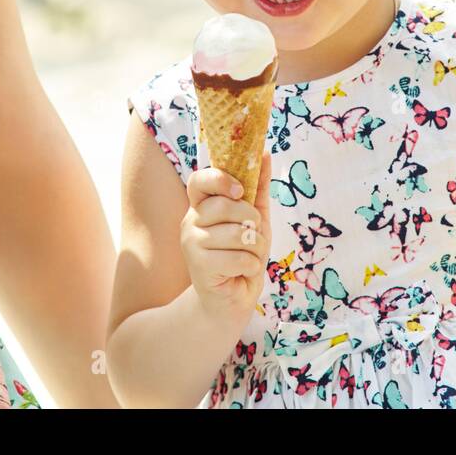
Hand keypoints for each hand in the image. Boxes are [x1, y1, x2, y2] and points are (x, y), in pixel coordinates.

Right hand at [180, 152, 272, 324]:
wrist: (232, 300)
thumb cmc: (243, 256)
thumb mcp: (256, 219)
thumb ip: (258, 188)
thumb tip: (264, 154)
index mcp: (202, 207)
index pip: (198, 181)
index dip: (220, 179)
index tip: (240, 190)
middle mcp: (191, 222)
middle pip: (225, 205)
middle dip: (252, 221)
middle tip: (252, 234)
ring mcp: (192, 244)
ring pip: (237, 233)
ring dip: (255, 248)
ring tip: (248, 257)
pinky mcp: (199, 267)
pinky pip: (239, 257)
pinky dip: (251, 266)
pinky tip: (242, 272)